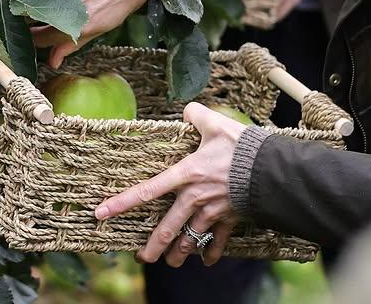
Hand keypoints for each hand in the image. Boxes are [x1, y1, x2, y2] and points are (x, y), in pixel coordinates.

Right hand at [13, 0, 168, 66]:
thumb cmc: (121, 0)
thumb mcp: (100, 27)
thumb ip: (72, 44)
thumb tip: (52, 62)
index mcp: (75, 27)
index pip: (37, 38)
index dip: (30, 38)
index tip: (30, 33)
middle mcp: (64, 4)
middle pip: (22, 12)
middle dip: (19, 14)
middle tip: (23, 12)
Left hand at [94, 102, 243, 266]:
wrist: (269, 170)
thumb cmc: (241, 146)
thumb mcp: (215, 122)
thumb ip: (196, 114)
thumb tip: (186, 110)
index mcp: (186, 174)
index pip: (148, 190)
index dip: (123, 202)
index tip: (101, 213)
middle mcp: (195, 196)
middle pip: (168, 227)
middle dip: (153, 247)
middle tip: (142, 258)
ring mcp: (212, 211)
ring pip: (190, 238)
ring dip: (179, 253)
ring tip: (171, 262)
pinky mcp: (230, 218)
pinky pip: (218, 241)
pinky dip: (212, 253)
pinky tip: (207, 261)